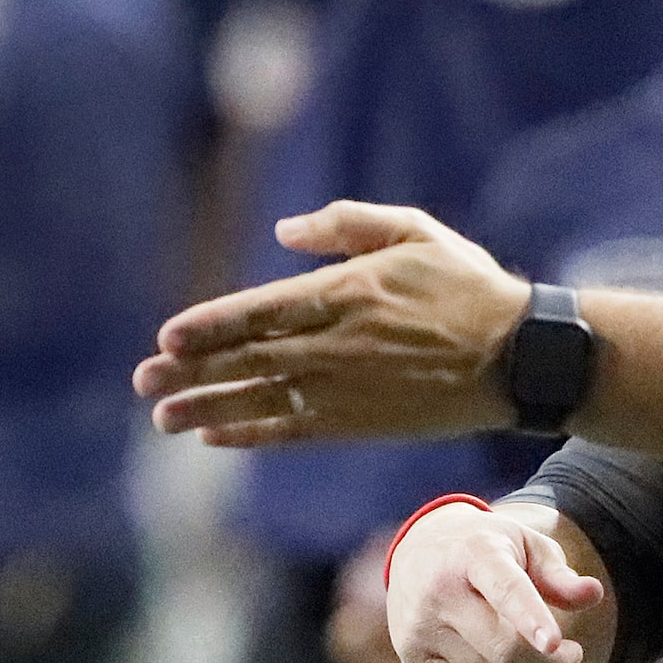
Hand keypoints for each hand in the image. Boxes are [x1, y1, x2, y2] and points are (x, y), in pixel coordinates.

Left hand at [135, 201, 529, 446]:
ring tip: (163, 418)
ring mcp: (347, 387)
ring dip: (207, 408)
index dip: (210, 326)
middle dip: (189, 372)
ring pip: (260, 399)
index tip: (167, 338)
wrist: (519, 357)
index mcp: (347, 292)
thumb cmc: (469, 287)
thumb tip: (285, 230)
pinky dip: (251, 434)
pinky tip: (217, 438)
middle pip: (247, 359)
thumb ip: (348, 225)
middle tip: (143, 381)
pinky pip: (293, 431)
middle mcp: (337, 343)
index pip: (260, 310)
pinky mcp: (362, 422)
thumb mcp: (417, 232)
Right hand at [384, 501, 612, 662]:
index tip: (556, 644)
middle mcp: (439, 589)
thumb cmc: (489, 548)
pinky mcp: (410, 654)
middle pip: (503, 647)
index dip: (532, 619)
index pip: (506, 590)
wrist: (419, 547)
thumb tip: (594, 595)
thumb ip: (560, 575)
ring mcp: (419, 624)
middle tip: (574, 657)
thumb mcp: (527, 546)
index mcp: (475, 553)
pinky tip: (496, 658)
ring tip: (529, 649)